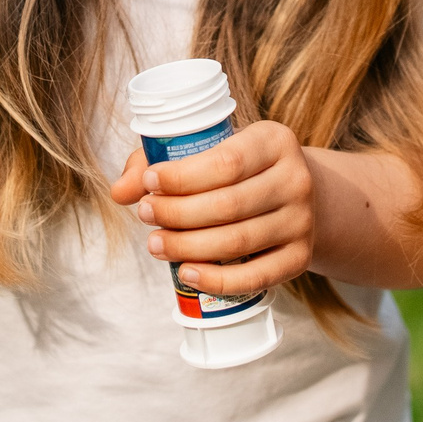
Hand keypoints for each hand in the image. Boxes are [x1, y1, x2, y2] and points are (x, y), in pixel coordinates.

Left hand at [107, 121, 314, 297]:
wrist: (298, 198)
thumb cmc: (240, 172)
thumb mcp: (210, 151)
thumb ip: (158, 162)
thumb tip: (120, 191)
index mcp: (275, 141)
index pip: (227, 162)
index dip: (182, 177)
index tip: (149, 183)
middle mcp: (297, 179)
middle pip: (229, 204)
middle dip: (177, 213)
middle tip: (145, 214)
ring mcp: (302, 221)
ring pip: (238, 240)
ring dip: (188, 246)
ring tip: (155, 243)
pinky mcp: (300, 257)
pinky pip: (256, 276)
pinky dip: (218, 280)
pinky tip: (187, 273)